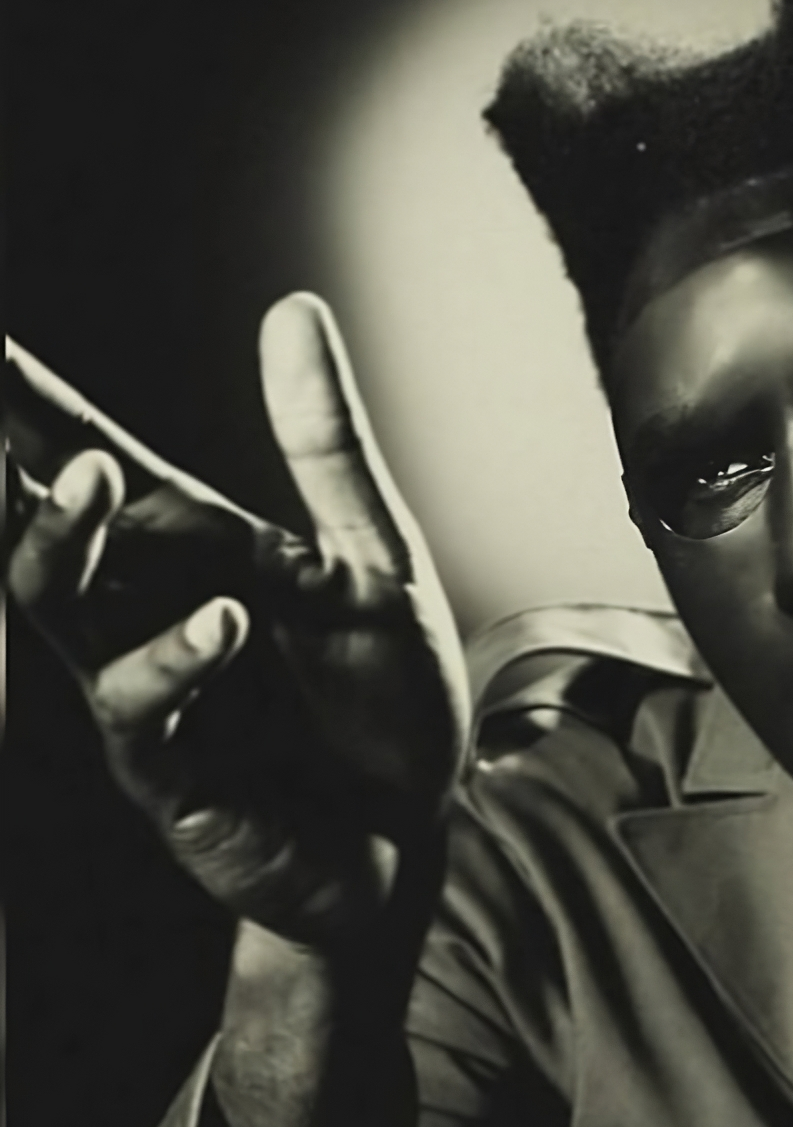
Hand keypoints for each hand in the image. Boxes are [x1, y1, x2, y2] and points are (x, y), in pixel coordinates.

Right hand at [6, 295, 469, 950]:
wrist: (417, 821)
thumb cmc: (389, 692)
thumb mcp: (376, 558)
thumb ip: (326, 447)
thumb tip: (293, 305)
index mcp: (199, 554)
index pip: (94, 460)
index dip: (28, 403)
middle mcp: (153, 613)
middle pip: (46, 526)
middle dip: (5, 464)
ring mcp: (152, 693)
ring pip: (61, 611)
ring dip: (64, 543)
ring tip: (95, 477)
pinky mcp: (171, 771)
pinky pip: (140, 709)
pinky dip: (173, 660)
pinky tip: (222, 620)